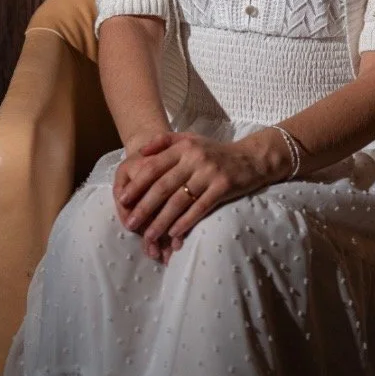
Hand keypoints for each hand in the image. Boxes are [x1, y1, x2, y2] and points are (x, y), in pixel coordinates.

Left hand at [113, 129, 288, 261]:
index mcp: (183, 147)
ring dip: (162, 220)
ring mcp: (210, 173)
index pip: (153, 167)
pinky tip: (173, 234)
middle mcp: (195, 159)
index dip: (137, 185)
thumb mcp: (190, 139)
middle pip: (163, 187)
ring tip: (149, 236)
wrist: (251, 158)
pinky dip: (185, 222)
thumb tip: (140, 151)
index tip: (123, 201)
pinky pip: (200, 208)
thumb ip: (165, 141)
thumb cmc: (215, 152)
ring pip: (180, 201)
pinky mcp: (223, 187)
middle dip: (144, 207)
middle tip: (130, 224)